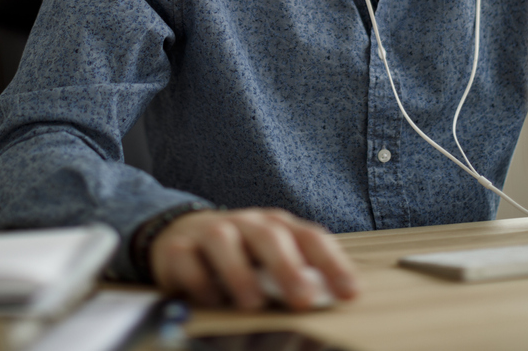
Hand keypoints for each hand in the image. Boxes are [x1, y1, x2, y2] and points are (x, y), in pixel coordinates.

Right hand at [148, 207, 358, 310]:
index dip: (332, 264)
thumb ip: (298, 277)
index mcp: (277, 226)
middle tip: (303, 298)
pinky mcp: (177, 248)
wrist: (182, 237)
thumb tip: (330, 303)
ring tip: (253, 303)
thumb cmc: (240, 256)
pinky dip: (199, 279)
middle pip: (270, 236)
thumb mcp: (272, 263)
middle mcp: (246, 224)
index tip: (349, 293)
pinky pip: (186, 259)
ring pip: (224, 241)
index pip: (311, 238)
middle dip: (288, 267)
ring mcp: (210, 232)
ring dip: (239, 272)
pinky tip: (211, 300)